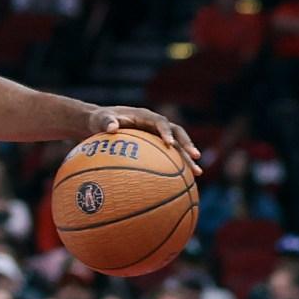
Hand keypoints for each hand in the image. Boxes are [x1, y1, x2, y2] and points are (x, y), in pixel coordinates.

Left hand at [86, 105, 201, 169]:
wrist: (102, 123)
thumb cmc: (101, 120)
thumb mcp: (101, 119)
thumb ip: (106, 122)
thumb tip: (112, 128)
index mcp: (146, 116)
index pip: (160, 122)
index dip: (166, 132)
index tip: (170, 144)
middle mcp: (156, 125)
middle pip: (177, 133)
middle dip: (187, 144)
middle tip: (196, 157)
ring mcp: (158, 135)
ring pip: (177, 146)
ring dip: (187, 158)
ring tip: (197, 173)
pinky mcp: (156, 146)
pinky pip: (168, 156)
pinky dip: (175, 167)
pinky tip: (181, 183)